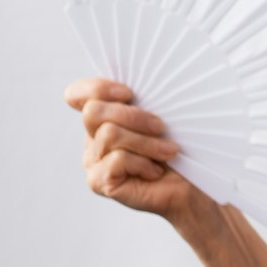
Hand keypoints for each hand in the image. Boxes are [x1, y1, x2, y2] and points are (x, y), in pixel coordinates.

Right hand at [63, 78, 207, 222]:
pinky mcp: (99, 181)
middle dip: (132, 115)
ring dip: (147, 142)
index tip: (129, 93)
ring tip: (168, 152)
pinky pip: (116, 159)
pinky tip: (155, 171)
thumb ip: (144, 99)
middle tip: (161, 127)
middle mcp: (92, 137)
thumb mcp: (163, 115)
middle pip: (93, 112)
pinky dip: (143, 162)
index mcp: (104, 116)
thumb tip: (143, 81)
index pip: (76, 94)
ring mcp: (93, 161)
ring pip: (109, 134)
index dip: (97, 88)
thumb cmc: (179, 145)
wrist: (190, 185)